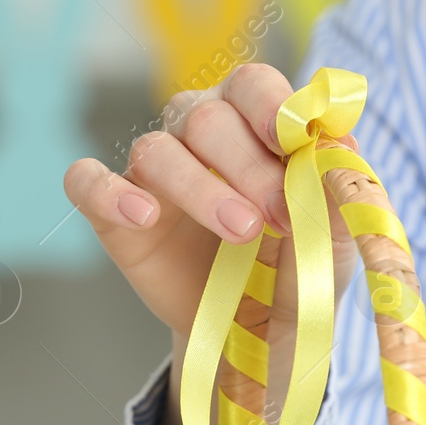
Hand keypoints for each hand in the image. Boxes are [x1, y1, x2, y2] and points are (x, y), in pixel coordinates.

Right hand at [63, 64, 357, 424]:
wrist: (260, 338)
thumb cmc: (298, 271)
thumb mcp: (333, 241)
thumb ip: (333, 194)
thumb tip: (337, 147)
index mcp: (253, 122)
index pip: (253, 86)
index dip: (271, 107)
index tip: (293, 142)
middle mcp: (197, 135)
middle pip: (206, 118)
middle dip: (247, 166)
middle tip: (279, 217)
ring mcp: (153, 175)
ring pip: (156, 151)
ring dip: (200, 188)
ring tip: (240, 231)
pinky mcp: (116, 217)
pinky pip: (87, 183)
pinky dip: (108, 192)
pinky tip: (142, 215)